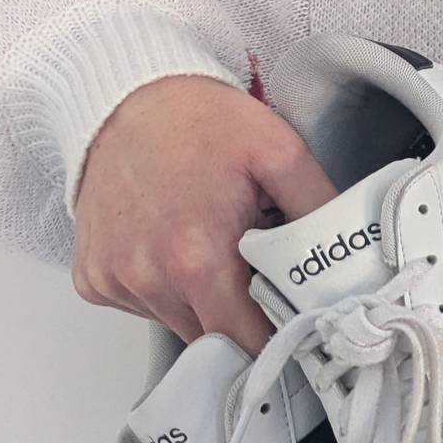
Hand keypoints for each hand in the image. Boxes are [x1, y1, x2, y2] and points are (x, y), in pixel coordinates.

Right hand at [71, 73, 338, 354]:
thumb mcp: (280, 153)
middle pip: (213, 340)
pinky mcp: (92, 279)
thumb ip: (319, 212)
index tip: (294, 329)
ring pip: (179, 324)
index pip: (246, 345)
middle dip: (242, 317)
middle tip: (256, 272)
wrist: (124, 97)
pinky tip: (171, 243)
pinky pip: (142, 306)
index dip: (277, 342)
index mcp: (198, 259)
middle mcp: (148, 279)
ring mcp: (115, 282)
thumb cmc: (199, 122)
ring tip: (209, 244)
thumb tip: (349, 262)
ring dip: (202, 301)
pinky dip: (164, 288)